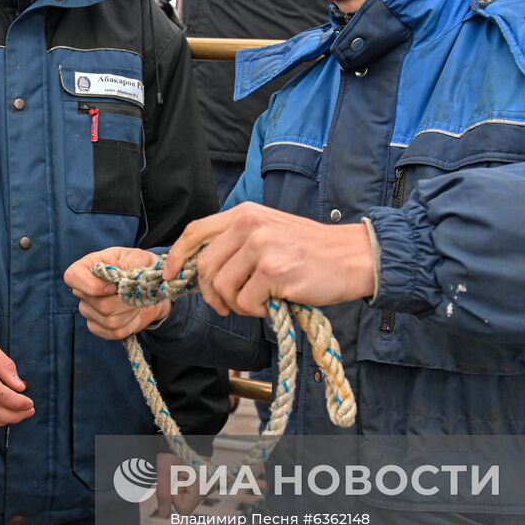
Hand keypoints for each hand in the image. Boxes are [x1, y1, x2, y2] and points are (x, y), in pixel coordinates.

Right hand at [64, 247, 172, 340]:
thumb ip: (126, 264)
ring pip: (110, 321)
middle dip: (125, 300)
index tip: (115, 286)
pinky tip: (133, 314)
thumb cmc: (138, 267)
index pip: (72, 277)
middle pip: (100, 304)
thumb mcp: (136, 258)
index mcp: (86, 267)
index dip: (94, 286)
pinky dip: (130, 324)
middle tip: (137, 291)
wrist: (147, 286)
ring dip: (130, 312)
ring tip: (136, 301)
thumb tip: (117, 276)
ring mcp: (88, 310)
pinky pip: (114, 333)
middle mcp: (82, 291)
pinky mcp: (97, 327)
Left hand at [155, 451, 205, 517]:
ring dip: (181, 486)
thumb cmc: (174, 450)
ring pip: (188, 497)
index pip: (183, 510)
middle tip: (177, 472)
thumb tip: (163, 515)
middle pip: (186, 504)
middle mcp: (210, 488)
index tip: (174, 479)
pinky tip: (185, 470)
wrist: (187, 434)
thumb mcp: (164, 471)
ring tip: (180, 469)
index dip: (174, 496)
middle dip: (177, 490)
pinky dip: (186, 482)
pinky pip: (192, 490)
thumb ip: (163, 494)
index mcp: (202, 487)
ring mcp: (210, 485)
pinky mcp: (208, 481)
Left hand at [163, 202, 375, 315]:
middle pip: (204, 267)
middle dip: (211, 294)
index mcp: (245, 213)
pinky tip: (275, 302)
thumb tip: (199, 268)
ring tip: (260, 301)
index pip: (195, 232)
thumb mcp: (269, 232)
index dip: (177, 256)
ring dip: (237, 304)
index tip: (170, 275)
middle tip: (231, 304)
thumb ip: (237, 243)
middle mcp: (249, 224)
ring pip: (221, 288)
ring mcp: (260, 246)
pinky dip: (256, 311)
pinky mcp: (272, 270)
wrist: (354, 257)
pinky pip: (244, 302)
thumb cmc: (311, 252)